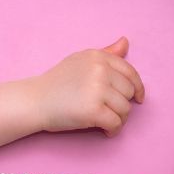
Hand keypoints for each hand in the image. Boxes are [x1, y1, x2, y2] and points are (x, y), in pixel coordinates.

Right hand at [29, 36, 144, 137]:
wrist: (35, 101)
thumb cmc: (57, 82)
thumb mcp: (80, 61)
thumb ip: (106, 53)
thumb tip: (126, 42)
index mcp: (98, 57)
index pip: (130, 72)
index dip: (137, 87)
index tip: (138, 98)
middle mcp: (99, 70)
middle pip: (129, 92)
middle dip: (123, 105)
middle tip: (110, 112)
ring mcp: (97, 90)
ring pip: (125, 109)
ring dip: (118, 119)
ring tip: (105, 121)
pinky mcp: (93, 110)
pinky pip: (116, 123)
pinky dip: (113, 130)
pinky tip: (105, 131)